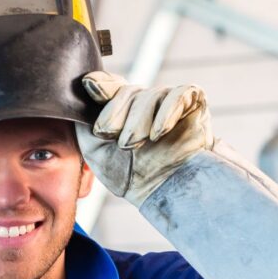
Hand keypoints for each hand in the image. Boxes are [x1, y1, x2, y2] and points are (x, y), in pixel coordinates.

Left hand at [75, 70, 213, 207]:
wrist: (160, 193)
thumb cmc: (127, 175)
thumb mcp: (95, 147)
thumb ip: (86, 118)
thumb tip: (84, 86)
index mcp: (122, 108)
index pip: (111, 86)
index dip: (101, 85)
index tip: (89, 87)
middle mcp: (145, 101)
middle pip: (128, 91)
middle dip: (116, 115)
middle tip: (112, 138)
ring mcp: (169, 100)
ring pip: (151, 95)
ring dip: (138, 122)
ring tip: (131, 145)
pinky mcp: (193, 102)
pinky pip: (180, 94)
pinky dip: (167, 112)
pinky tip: (158, 133)